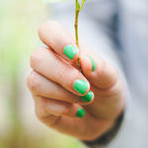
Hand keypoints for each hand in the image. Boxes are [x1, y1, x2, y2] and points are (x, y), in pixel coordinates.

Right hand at [27, 21, 124, 139]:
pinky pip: (42, 105)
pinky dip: (65, 108)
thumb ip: (100, 68)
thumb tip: (84, 60)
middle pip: (37, 57)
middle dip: (63, 74)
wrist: (107, 117)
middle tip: (85, 86)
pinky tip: (79, 110)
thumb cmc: (106, 88)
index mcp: (64, 48)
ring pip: (35, 82)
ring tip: (87, 98)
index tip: (74, 54)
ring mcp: (42, 86)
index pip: (48, 30)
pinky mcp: (41, 109)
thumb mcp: (112, 77)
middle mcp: (48, 64)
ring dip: (65, 93)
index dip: (57, 39)